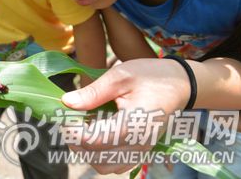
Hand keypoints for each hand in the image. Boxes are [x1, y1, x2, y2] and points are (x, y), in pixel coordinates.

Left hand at [60, 58, 189, 173]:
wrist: (178, 84)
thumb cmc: (150, 75)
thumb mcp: (120, 75)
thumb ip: (93, 92)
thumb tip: (66, 102)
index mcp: (135, 125)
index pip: (95, 141)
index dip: (73, 131)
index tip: (62, 116)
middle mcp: (139, 145)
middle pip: (96, 157)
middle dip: (76, 140)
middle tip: (68, 119)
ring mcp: (141, 152)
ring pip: (103, 165)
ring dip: (85, 150)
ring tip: (80, 126)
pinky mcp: (139, 153)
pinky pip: (114, 164)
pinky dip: (98, 153)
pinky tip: (93, 132)